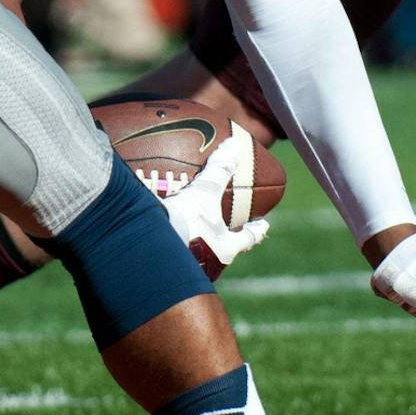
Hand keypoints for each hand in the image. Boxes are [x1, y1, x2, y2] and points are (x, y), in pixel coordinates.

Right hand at [154, 121, 270, 277]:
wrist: (152, 248)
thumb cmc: (187, 222)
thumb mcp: (204, 193)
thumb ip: (219, 171)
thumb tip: (233, 146)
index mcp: (225, 247)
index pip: (247, 239)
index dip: (256, 231)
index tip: (263, 224)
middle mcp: (210, 263)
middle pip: (224, 250)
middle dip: (225, 240)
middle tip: (225, 229)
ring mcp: (190, 267)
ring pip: (200, 257)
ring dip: (199, 245)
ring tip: (191, 233)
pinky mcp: (168, 269)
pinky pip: (174, 255)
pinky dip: (173, 246)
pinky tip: (161, 237)